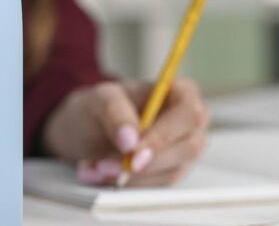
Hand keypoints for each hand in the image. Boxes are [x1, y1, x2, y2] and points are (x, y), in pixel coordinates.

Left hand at [42, 78, 208, 185]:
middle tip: (106, 165)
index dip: (164, 135)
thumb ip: (115, 113)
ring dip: (131, 176)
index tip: (132, 151)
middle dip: (145, 162)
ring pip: (171, 171)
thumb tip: (131, 140)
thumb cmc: (101, 106)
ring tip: (96, 167)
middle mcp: (190, 123)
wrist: (88, 129)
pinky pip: (157, 186)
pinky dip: (128, 184)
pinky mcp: (171, 172)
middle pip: (186, 148)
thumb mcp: (100, 99)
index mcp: (182, 92)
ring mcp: (184, 150)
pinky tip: (102, 174)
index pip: (189, 115)